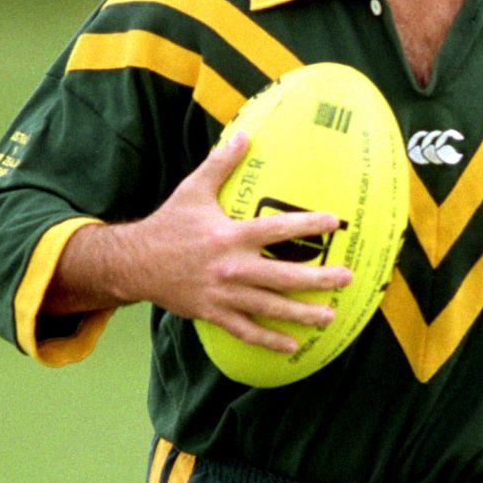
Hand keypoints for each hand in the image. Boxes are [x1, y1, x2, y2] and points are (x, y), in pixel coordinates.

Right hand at [110, 130, 350, 355]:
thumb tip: (245, 135)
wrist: (136, 263)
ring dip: (302, 314)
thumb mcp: (193, 190)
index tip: (333, 222)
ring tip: (329, 316)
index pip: (275, 230)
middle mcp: (231, 267)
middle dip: (318, 279)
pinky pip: (246, 330)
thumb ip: (221, 164)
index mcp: (229, 235)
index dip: (306, 225)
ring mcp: (224, 294)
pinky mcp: (214, 313)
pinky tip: (292, 346)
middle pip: (282, 275)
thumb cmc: (169, 224)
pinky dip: (269, 340)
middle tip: (346, 278)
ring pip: (270, 307)